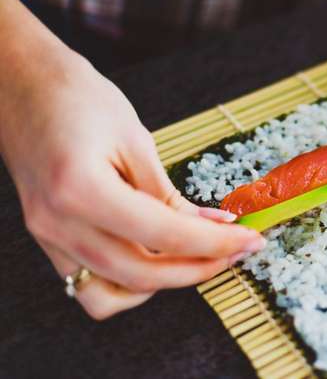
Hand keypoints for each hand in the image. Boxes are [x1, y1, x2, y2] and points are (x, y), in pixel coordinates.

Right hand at [0, 11, 263, 319]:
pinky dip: (128, 283)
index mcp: (81, 190)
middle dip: (201, 268)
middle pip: (142, 275)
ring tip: (199, 257)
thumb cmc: (76, 97)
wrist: (18, 84)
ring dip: (164, 283)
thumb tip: (215, 227)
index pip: (164, 236)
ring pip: (112, 293)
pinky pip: (89, 285)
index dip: (216, 244)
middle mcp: (58, 223)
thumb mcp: (135, 138)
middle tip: (237, 250)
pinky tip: (156, 259)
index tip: (251, 240)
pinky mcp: (47, 240)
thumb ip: (170, 193)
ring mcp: (47, 237)